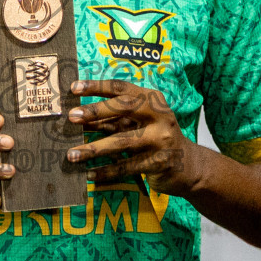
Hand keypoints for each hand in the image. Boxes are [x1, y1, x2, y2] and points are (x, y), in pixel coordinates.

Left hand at [65, 80, 203, 195]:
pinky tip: (89, 174)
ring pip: (121, 141)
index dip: (97, 86)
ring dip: (93, 149)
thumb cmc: (155, 138)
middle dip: (96, 112)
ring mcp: (161, 139)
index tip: (74, 88)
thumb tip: (79, 118)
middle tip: (72, 117)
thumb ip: (112, 118)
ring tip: (71, 155)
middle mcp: (159, 115)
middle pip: (124, 108)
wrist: (189, 166)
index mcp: (152, 99)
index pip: (122, 88)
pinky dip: (106, 171)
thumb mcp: (137, 122)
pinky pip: (126, 167)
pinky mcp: (159, 163)